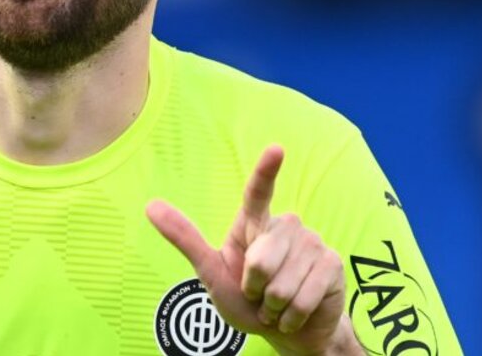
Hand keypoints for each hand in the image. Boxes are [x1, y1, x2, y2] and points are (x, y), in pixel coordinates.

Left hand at [147, 146, 351, 355]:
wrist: (289, 332)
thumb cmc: (247, 300)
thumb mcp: (211, 272)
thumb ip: (185, 239)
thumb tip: (150, 206)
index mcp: (254, 224)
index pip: (258, 194)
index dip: (266, 171)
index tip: (276, 149)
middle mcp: (286, 226)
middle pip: (261, 260)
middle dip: (254, 289)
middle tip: (260, 295)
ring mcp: (312, 242)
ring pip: (283, 284)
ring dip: (274, 306)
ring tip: (278, 303)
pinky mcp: (331, 264)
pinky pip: (305, 296)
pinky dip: (293, 315)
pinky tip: (295, 313)